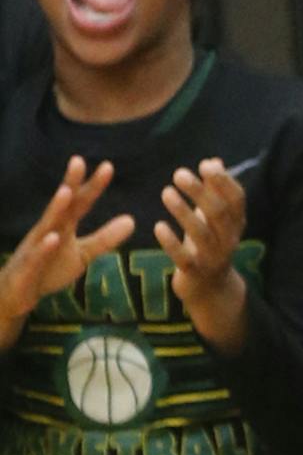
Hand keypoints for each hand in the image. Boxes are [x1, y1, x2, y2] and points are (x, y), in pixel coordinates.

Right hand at [0, 159, 132, 342]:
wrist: (19, 293)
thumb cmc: (49, 268)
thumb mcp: (82, 253)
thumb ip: (105, 238)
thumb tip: (132, 220)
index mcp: (63, 225)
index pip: (80, 202)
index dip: (93, 186)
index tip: (108, 166)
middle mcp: (48, 229)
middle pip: (62, 205)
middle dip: (69, 183)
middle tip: (78, 160)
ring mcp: (36, 246)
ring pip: (46, 224)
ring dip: (55, 208)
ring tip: (66, 191)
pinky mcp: (28, 266)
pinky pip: (37, 255)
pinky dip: (45, 247)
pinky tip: (53, 238)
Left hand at [158, 159, 249, 347]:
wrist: (210, 289)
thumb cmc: (209, 244)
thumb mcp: (214, 218)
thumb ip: (215, 191)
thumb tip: (214, 161)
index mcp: (235, 223)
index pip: (237, 200)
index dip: (224, 182)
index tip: (205, 165)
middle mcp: (229, 240)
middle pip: (218, 213)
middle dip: (200, 192)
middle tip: (178, 174)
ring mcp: (213, 258)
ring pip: (201, 234)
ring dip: (183, 212)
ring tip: (166, 193)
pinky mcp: (195, 273)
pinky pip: (184, 258)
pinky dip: (171, 243)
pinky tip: (158, 226)